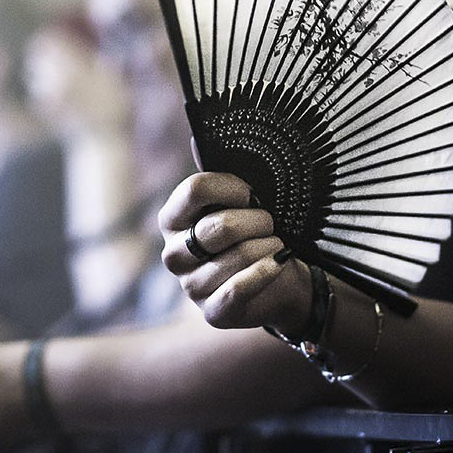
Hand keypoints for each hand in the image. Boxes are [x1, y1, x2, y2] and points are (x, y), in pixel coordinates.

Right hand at [158, 172, 311, 333]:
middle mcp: (174, 254)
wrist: (279, 277)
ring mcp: (190, 286)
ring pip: (236, 257)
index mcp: (173, 220)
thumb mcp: (239, 202)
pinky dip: (265, 272)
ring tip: (276, 245)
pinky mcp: (212, 312)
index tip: (252, 194)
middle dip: (257, 221)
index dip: (231, 187)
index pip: (194, 190)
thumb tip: (197, 139)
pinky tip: (278, 263)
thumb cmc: (254, 232)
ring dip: (267, 246)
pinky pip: (238, 289)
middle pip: (219, 226)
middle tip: (269, 223)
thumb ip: (219, 176)